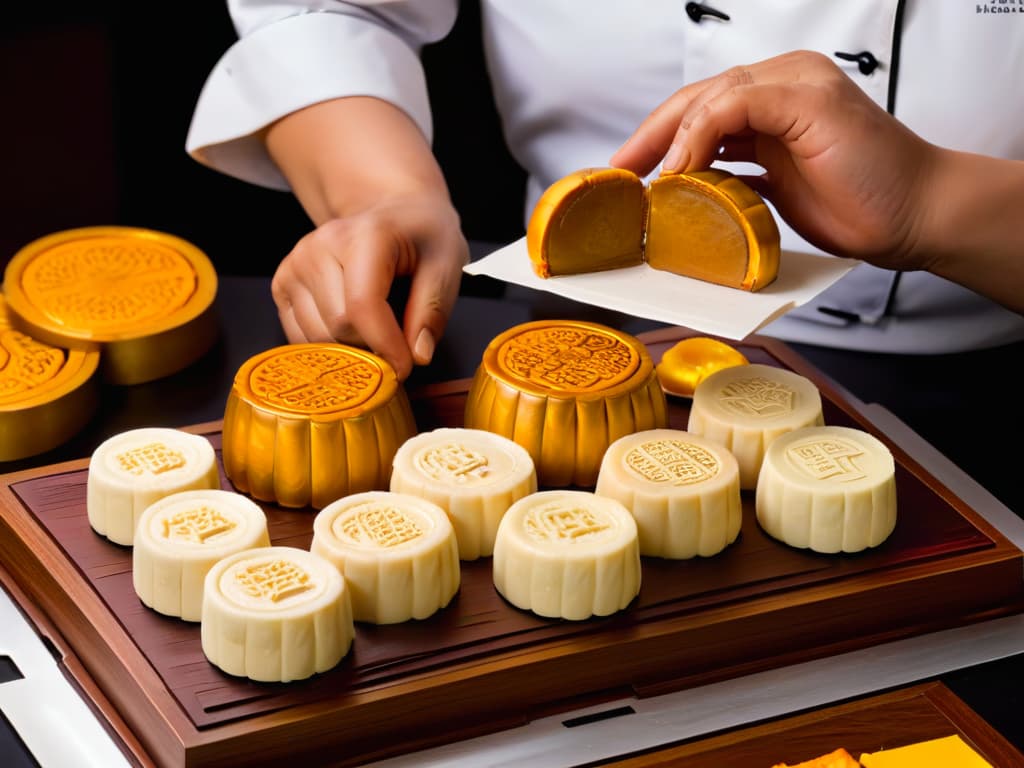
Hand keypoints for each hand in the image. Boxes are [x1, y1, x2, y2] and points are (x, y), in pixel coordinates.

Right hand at [270, 195, 467, 380]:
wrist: (392, 212)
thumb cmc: (421, 236)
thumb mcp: (447, 263)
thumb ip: (433, 310)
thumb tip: (417, 355)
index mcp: (364, 235)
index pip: (363, 306)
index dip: (385, 346)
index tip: (406, 367)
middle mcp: (319, 246)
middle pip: (339, 327)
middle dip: (372, 347)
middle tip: (397, 340)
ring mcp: (295, 264)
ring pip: (316, 338)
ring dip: (350, 348)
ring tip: (376, 326)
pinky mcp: (282, 283)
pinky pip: (299, 338)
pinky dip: (328, 345)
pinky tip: (352, 327)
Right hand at [610, 50, 937, 272]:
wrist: (917, 215)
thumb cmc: (881, 168)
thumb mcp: (814, 114)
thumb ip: (746, 107)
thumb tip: (688, 143)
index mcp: (784, 80)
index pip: (710, 97)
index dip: (677, 131)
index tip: (662, 173)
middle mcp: (775, 103)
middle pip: (697, 112)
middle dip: (654, 138)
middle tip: (620, 168)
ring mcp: (774, 139)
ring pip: (705, 139)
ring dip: (669, 159)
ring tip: (638, 182)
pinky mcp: (775, 173)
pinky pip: (724, 169)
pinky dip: (696, 179)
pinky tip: (677, 192)